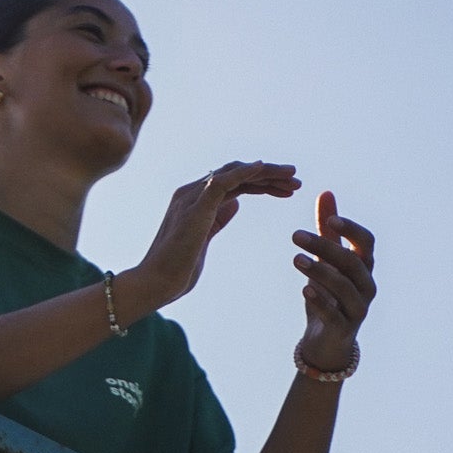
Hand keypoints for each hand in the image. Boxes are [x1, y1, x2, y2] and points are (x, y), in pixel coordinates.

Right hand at [132, 161, 301, 307]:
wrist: (156, 283)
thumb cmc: (176, 269)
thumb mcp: (204, 239)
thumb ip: (217, 220)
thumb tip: (235, 205)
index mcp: (194, 201)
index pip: (234, 184)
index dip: (262, 184)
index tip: (288, 191)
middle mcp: (191, 193)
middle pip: (237, 174)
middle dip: (269, 175)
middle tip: (296, 181)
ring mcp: (192, 198)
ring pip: (234, 173)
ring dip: (265, 172)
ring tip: (292, 177)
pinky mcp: (196, 207)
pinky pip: (222, 181)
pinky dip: (244, 172)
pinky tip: (263, 169)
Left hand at [293, 191, 375, 371]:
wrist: (328, 339)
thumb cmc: (331, 293)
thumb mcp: (329, 259)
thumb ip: (328, 229)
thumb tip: (326, 192)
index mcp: (364, 266)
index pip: (366, 242)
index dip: (351, 229)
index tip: (329, 218)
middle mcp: (367, 285)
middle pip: (352, 262)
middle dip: (325, 247)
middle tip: (295, 235)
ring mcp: (359, 307)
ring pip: (344, 287)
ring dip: (320, 271)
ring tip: (295, 259)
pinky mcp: (345, 327)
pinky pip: (335, 314)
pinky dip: (321, 301)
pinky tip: (304, 290)